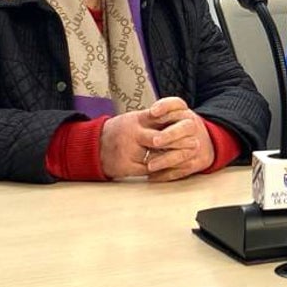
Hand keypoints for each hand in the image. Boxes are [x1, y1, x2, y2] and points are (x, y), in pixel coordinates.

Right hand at [99, 96, 213, 181]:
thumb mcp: (133, 119)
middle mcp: (133, 133)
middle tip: (195, 144)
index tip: (191, 122)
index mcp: (137, 119)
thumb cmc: (118, 132)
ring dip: (174, 158)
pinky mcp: (126, 166)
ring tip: (188, 157)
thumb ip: (152, 119)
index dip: (178, 120)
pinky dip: (161, 170)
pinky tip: (171, 168)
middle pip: (162, 139)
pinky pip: (148, 170)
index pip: (161, 116)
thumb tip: (178, 116)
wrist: (91, 146)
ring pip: (157, 156)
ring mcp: (129, 151)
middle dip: (180, 142)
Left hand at [143, 97, 215, 181]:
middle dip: (170, 135)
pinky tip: (153, 176)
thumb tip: (151, 112)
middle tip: (155, 141)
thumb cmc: (182, 128)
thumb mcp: (176, 114)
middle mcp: (193, 127)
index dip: (165, 107)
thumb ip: (163, 111)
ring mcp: (197, 145)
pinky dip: (166, 174)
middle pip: (185, 128)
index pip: (177, 104)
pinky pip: (182, 170)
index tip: (153, 112)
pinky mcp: (197, 162)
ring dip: (166, 160)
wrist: (206, 142)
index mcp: (185, 113)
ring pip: (183, 153)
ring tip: (150, 165)